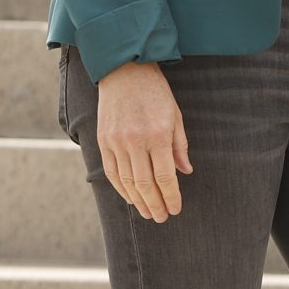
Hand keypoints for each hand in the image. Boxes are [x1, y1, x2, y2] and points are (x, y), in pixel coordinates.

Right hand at [96, 60, 190, 222]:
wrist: (124, 71)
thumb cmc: (156, 92)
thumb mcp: (175, 115)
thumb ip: (179, 146)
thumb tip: (185, 172)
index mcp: (158, 135)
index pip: (165, 176)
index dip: (171, 196)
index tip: (176, 209)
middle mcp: (135, 141)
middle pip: (145, 184)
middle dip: (155, 204)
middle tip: (162, 217)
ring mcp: (116, 142)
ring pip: (127, 182)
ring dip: (138, 201)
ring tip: (148, 213)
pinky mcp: (103, 141)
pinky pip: (111, 172)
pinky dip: (121, 188)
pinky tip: (131, 198)